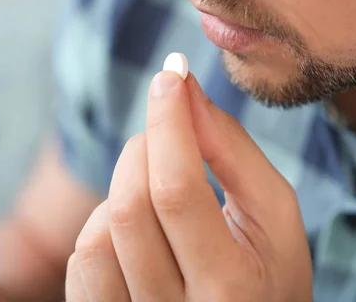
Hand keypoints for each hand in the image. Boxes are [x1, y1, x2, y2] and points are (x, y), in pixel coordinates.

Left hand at [66, 72, 312, 300]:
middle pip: (131, 206)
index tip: (171, 75)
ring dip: (124, 189)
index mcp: (230, 287)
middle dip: (146, 148)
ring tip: (159, 194)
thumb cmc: (269, 271)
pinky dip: (104, 227)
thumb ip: (233, 151)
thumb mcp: (274, 213)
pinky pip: (81, 262)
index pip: (178, 191)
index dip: (169, 124)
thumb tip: (185, 93)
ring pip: (98, 234)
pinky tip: (137, 231)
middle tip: (170, 139)